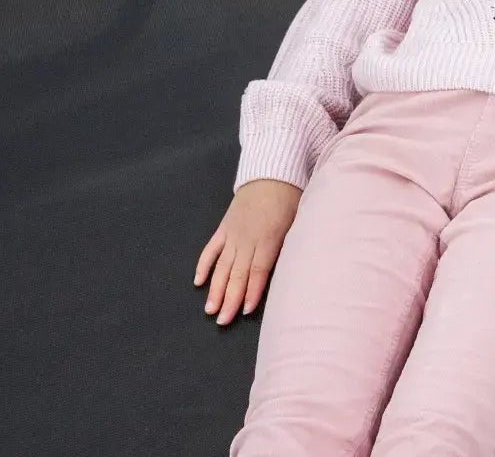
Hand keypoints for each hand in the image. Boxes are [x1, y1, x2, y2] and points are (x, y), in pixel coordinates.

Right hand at [194, 178, 301, 325]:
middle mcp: (246, 239)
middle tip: (222, 321)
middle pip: (237, 274)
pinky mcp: (223, 227)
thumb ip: (286, 247)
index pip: (258, 271)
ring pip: (222, 266)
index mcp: (267, 239)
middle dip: (229, 299)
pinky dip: (203, 265)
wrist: (272, 173)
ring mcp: (232, 234)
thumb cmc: (290, 199)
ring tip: (210, 310)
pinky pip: (211, 249)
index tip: (245, 311)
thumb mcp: (296, 222)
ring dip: (215, 289)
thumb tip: (283, 271)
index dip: (251, 292)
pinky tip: (198, 282)